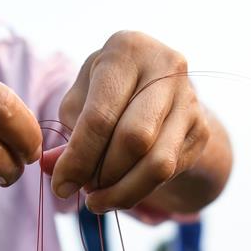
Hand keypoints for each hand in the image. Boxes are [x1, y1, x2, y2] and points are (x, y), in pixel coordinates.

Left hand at [49, 31, 209, 212]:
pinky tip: (121, 189)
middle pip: (133, 140)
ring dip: (123, 191)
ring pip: (157, 163)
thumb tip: (49, 167)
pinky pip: (169, 172)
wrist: (155, 90)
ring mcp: (189, 98)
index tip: (60, 188)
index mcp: (125, 51)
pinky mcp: (201, 128)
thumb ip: (66, 137)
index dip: (78, 159)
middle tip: (85, 191)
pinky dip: (139, 189)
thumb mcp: (79, 104)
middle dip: (102, 176)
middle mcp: (165, 67)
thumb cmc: (105, 95)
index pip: (100, 116)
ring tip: (99, 199)